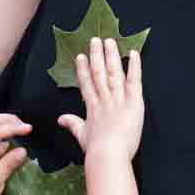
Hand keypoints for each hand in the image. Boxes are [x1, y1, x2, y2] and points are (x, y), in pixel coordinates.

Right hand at [56, 37, 143, 160]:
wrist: (109, 154)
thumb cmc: (96, 150)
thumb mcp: (82, 136)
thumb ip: (72, 124)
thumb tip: (60, 119)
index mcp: (92, 107)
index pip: (86, 84)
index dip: (83, 69)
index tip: (80, 56)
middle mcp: (104, 98)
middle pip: (99, 73)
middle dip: (96, 55)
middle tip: (95, 40)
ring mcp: (118, 98)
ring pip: (114, 72)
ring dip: (111, 55)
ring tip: (109, 40)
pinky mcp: (133, 101)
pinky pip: (134, 80)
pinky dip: (134, 66)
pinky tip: (133, 53)